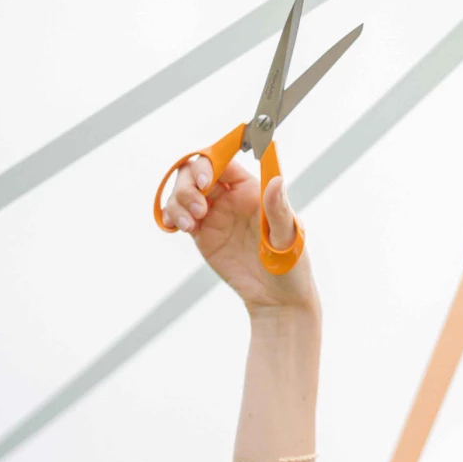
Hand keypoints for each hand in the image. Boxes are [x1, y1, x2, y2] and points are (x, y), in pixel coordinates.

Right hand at [161, 156, 315, 315]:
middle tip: (199, 209)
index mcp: (251, 190)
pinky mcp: (201, 234)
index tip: (204, 181)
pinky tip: (179, 227)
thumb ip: (277, 209)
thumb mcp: (288, 237)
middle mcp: (230, 197)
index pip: (223, 163)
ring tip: (191, 226)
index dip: (208, 164)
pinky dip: (171, 216)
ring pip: (183, 192)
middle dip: (188, 184)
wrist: (276, 298)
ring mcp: (213, 214)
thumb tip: (276, 180)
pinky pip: (179, 215)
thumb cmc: (290, 264)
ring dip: (178, 202)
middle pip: (196, 172)